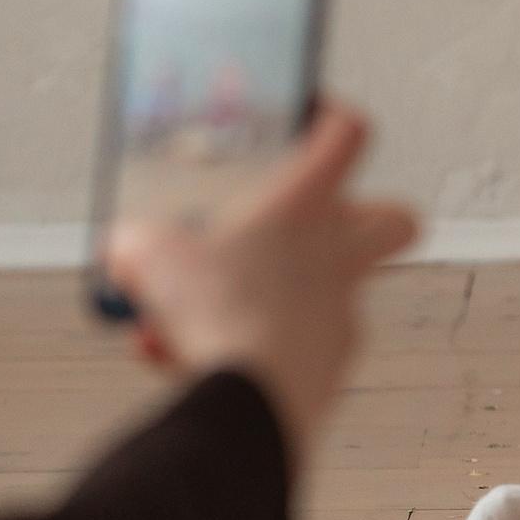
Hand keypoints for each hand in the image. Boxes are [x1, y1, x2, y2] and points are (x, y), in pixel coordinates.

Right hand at [105, 99, 417, 478]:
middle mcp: (338, 255)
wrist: (250, 404)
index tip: (309, 115)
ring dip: (258, 298)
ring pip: (319, 294)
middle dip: (360, 216)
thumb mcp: (150, 257)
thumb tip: (126, 248)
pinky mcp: (328, 366)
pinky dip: (245, 346)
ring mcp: (341, 313)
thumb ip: (139, 242)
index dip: (332, 117)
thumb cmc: (216, 314)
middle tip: (304, 222)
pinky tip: (188, 360)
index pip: (348, 135)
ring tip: (182, 319)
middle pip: (394, 219)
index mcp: (307, 207)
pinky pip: (288, 346)